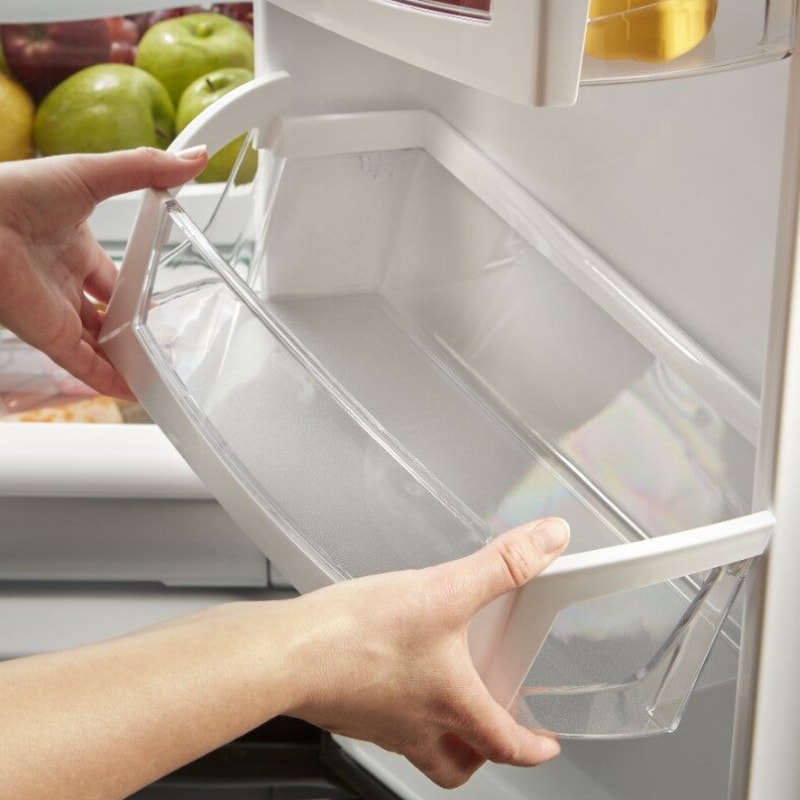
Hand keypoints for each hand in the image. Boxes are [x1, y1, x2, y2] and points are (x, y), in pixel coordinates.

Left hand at [0, 146, 207, 398]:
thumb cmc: (19, 190)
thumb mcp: (93, 175)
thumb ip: (145, 170)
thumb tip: (193, 159)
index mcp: (76, 247)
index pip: (112, 278)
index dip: (135, 293)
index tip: (158, 305)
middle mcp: (66, 282)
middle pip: (106, 316)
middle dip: (132, 332)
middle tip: (164, 345)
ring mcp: (58, 311)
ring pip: (98, 345)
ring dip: (125, 361)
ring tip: (158, 375)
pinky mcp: (49, 335)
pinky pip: (84, 364)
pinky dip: (108, 380)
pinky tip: (134, 391)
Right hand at [283, 516, 569, 787]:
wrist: (285, 653)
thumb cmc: (357, 637)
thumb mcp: (445, 590)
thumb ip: (502, 564)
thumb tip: (549, 542)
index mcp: (450, 705)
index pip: (505, 747)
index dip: (533, 749)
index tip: (546, 746)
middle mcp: (415, 725)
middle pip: (457, 764)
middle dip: (480, 753)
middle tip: (490, 731)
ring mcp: (377, 722)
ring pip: (419, 746)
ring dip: (439, 730)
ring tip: (442, 694)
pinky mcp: (346, 706)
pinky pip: (383, 720)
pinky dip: (399, 705)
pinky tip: (392, 665)